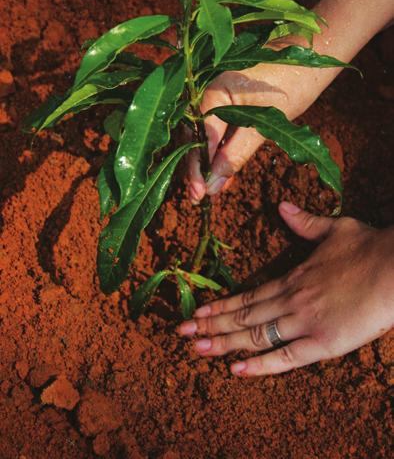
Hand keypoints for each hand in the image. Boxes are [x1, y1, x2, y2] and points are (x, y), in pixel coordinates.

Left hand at [178, 203, 393, 375]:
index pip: (247, 296)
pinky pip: (286, 357)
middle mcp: (291, 300)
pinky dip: (260, 365)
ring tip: (198, 349)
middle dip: (211, 325)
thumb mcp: (333, 228)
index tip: (196, 312)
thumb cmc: (368, 247)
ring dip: (225, 343)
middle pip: (244, 317)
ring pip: (256, 335)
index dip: (220, 305)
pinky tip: (237, 370)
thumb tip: (282, 206)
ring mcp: (305, 321)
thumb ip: (304, 221)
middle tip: (182, 334)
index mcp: (293, 277)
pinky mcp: (324, 342)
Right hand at [187, 0, 393, 202]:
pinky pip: (213, 126)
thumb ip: (236, 153)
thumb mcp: (265, 123)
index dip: (199, 166)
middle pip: (192, 135)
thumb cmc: (292, 81)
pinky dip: (216, 148)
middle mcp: (205, 89)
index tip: (201, 193)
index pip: (199, 136)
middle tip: (196, 197)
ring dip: (203, 160)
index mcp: (212, 90)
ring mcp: (212, 92)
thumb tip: (214, 184)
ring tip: (206, 189)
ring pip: (200, 133)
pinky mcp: (223, 99)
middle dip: (195, 166)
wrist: (311, 53)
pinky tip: (218, 170)